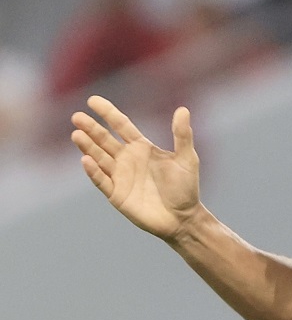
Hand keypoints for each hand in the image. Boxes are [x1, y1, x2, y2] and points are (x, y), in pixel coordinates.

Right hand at [71, 96, 199, 240]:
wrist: (183, 218)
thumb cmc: (186, 188)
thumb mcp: (187, 159)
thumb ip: (182, 135)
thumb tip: (183, 109)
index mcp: (141, 147)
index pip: (120, 125)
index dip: (107, 113)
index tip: (92, 100)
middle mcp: (127, 159)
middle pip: (104, 139)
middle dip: (91, 128)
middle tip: (77, 117)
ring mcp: (120, 177)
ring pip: (99, 157)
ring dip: (87, 147)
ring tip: (77, 134)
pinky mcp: (117, 195)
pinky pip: (102, 180)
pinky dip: (94, 171)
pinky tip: (86, 160)